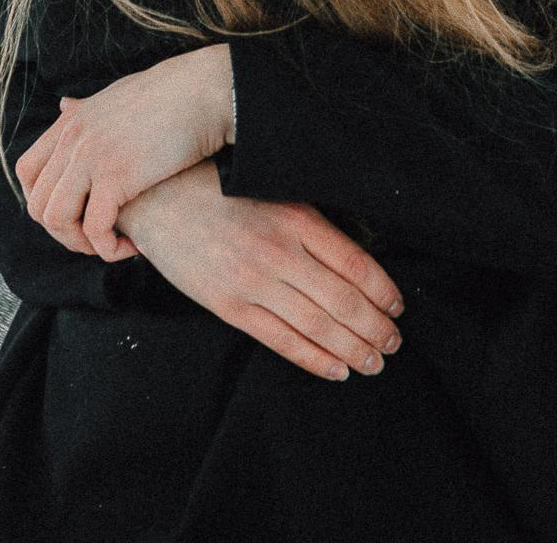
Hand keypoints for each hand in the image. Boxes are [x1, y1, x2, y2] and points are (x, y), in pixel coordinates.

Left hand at [15, 44, 232, 260]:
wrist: (203, 92)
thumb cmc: (170, 95)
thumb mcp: (115, 96)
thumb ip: (86, 109)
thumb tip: (64, 104)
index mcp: (70, 121)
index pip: (27, 172)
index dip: (42, 202)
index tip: (72, 216)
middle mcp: (73, 139)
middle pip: (38, 204)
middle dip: (64, 233)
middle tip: (96, 239)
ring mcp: (91, 156)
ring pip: (57, 220)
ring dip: (81, 244)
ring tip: (111, 245)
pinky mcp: (116, 176)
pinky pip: (95, 229)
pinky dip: (109, 248)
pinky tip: (132, 247)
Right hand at [118, 159, 405, 382]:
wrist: (158, 197)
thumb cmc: (219, 187)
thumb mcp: (273, 189)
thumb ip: (309, 221)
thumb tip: (354, 259)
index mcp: (296, 217)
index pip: (357, 263)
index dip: (384, 291)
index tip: (398, 306)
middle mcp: (279, 251)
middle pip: (344, 300)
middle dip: (376, 328)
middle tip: (395, 343)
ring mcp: (253, 281)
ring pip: (317, 325)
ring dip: (353, 349)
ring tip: (375, 362)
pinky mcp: (229, 304)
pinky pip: (280, 340)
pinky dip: (314, 358)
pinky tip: (336, 369)